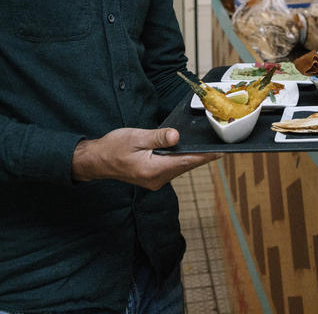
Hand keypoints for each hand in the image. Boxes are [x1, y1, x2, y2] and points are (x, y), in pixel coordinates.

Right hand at [71, 127, 217, 190]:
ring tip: (206, 147)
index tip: (220, 152)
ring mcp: (155, 181)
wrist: (97, 160)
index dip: (204, 156)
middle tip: (218, 145)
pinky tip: (186, 151)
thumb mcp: (136, 137)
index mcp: (153, 170)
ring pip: (180, 168)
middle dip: (201, 155)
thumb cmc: (113, 147)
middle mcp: (157, 179)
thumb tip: (177, 136)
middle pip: (185, 166)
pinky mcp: (153, 178)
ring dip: (191, 158)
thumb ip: (158, 137)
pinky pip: (172, 169)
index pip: (186, 162)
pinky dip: (180, 160)